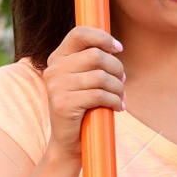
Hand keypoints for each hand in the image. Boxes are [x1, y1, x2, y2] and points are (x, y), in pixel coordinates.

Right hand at [43, 26, 124, 157]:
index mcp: (57, 58)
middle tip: (122, 80)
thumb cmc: (82, 107)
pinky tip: (117, 107)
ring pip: (101, 77)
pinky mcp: (64, 104)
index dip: (102, 37)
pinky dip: (114, 101)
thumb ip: (91, 61)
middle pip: (96, 55)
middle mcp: (53, 69)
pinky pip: (100, 95)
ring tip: (120, 96)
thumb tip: (115, 46)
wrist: (67, 142)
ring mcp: (56, 87)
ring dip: (118, 87)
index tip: (118, 48)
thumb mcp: (83, 79)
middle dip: (116, 68)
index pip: (79, 34)